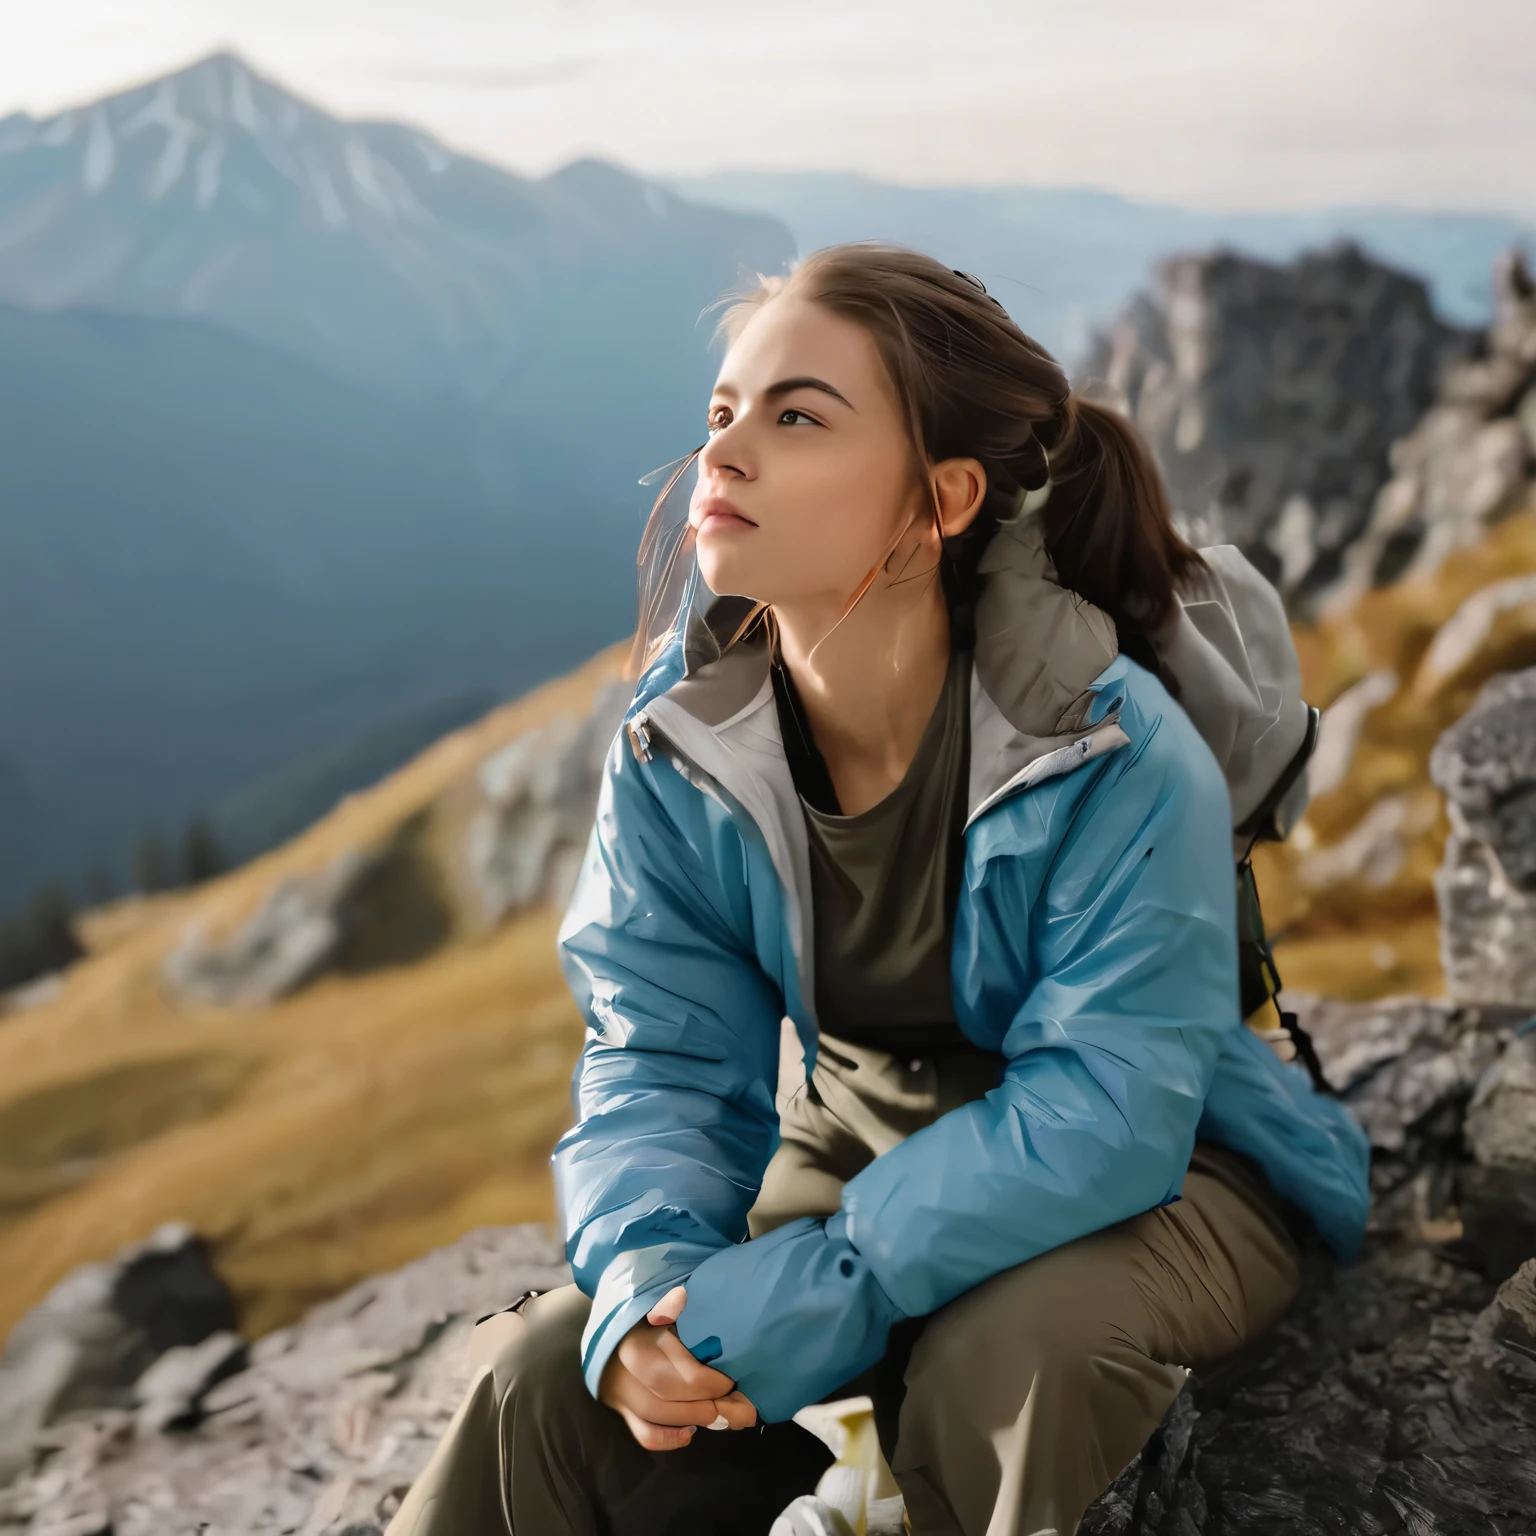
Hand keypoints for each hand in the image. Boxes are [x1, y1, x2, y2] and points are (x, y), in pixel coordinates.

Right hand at [599, 1285, 758, 1449]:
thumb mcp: (667, 1298)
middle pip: (664, 1389)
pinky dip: (667, 1439)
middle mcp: (627, 1361)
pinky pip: (641, 1432)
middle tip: (734, 1404)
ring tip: (722, 1416)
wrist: (620, 1322)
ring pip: (653, 1413)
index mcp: (643, 1331)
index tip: (733, 1380)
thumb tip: (681, 1298)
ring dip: (692, 1419)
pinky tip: (690, 1433)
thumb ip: (675, 1301)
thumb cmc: (655, 1310)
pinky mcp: (621, 1407)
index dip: (708, 1380)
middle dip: (704, 1402)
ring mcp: (621, 1387)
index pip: (673, 1363)